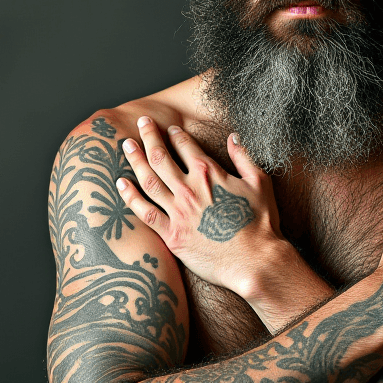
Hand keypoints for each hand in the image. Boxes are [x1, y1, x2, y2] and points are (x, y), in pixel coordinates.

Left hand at [116, 117, 285, 295]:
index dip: (176, 135)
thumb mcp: (259, 182)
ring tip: (126, 145)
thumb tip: (233, 137)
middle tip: (141, 123)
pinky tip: (121, 184)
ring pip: (149, 180)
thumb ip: (243, 157)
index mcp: (210, 173)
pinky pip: (145, 213)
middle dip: (149, 137)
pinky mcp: (172, 234)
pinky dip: (130, 197)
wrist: (254, 260)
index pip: (186, 146)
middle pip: (161, 157)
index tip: (169, 129)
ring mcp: (178, 212)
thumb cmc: (261, 222)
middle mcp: (189, 189)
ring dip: (135, 160)